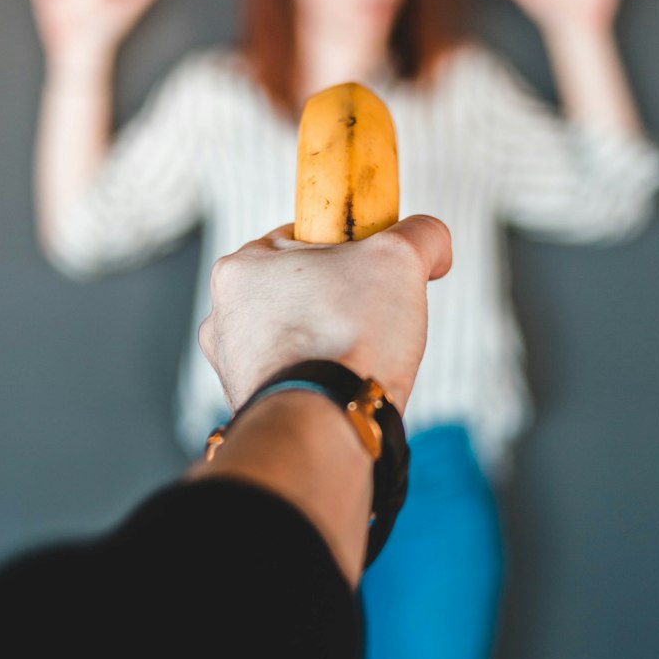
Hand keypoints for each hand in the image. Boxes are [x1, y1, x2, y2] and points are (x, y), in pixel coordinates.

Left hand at [199, 215, 452, 414]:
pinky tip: (348, 380)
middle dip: (340, 299)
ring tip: (364, 351)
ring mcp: (235, 366)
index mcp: (241, 268)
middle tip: (375, 312)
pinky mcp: (254, 404)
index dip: (346, 249)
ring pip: (300, 335)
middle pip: (301, 290)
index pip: (300, 238)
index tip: (373, 266)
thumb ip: (419, 234)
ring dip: (331, 340)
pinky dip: (323, 377)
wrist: (330, 424)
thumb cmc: (346, 336)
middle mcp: (224, 317)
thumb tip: (433, 242)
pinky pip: (299, 376)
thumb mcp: (398, 257)